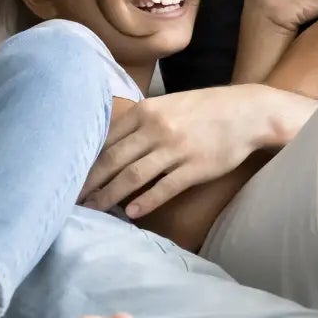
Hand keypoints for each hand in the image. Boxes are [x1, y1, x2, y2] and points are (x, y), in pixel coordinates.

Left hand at [82, 86, 300, 218]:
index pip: (106, 139)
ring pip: (133, 176)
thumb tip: (110, 144)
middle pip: (113, 160)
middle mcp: (157, 128)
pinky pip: (164, 187)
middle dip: (90, 182)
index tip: (69, 176)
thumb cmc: (204, 109)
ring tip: (93, 210)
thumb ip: (140, 122)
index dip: (86, 160)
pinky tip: (130, 212)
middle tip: (71, 200)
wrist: (247, 112)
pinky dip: (145, 201)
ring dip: (109, 195)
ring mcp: (176, 149)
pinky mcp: (195, 167)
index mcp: (146, 111)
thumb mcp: (168, 105)